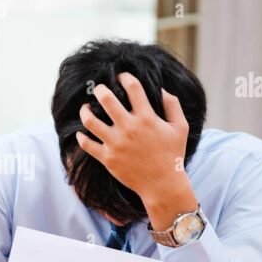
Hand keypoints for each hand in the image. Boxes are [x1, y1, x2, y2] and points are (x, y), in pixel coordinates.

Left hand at [76, 72, 197, 229]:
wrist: (162, 184)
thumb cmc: (173, 155)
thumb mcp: (180, 128)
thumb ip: (173, 106)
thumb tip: (162, 89)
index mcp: (146, 118)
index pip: (132, 87)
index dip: (124, 77)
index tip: (120, 76)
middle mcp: (129, 128)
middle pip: (106, 99)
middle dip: (100, 89)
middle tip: (99, 88)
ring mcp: (116, 143)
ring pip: (90, 121)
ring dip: (85, 111)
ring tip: (86, 108)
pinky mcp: (107, 158)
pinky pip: (87, 145)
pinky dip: (81, 137)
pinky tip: (81, 133)